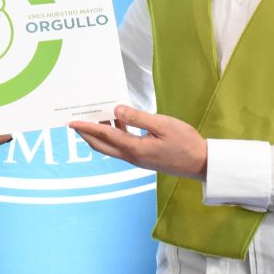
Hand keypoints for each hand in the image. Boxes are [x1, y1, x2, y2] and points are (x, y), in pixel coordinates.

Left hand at [70, 105, 206, 177]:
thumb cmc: (185, 142)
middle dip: (87, 134)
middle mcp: (132, 156)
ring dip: (100, 134)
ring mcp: (137, 159)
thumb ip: (138, 117)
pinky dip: (114, 136)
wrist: (201, 163)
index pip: (105, 135)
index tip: (72, 122)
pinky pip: (121, 147)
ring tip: (96, 118)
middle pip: (102, 145)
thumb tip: (116, 110)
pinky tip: (118, 123)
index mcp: (134, 148)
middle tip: (76, 121)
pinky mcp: (143, 159)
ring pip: (111, 147)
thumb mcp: (162, 125)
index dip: (87, 127)